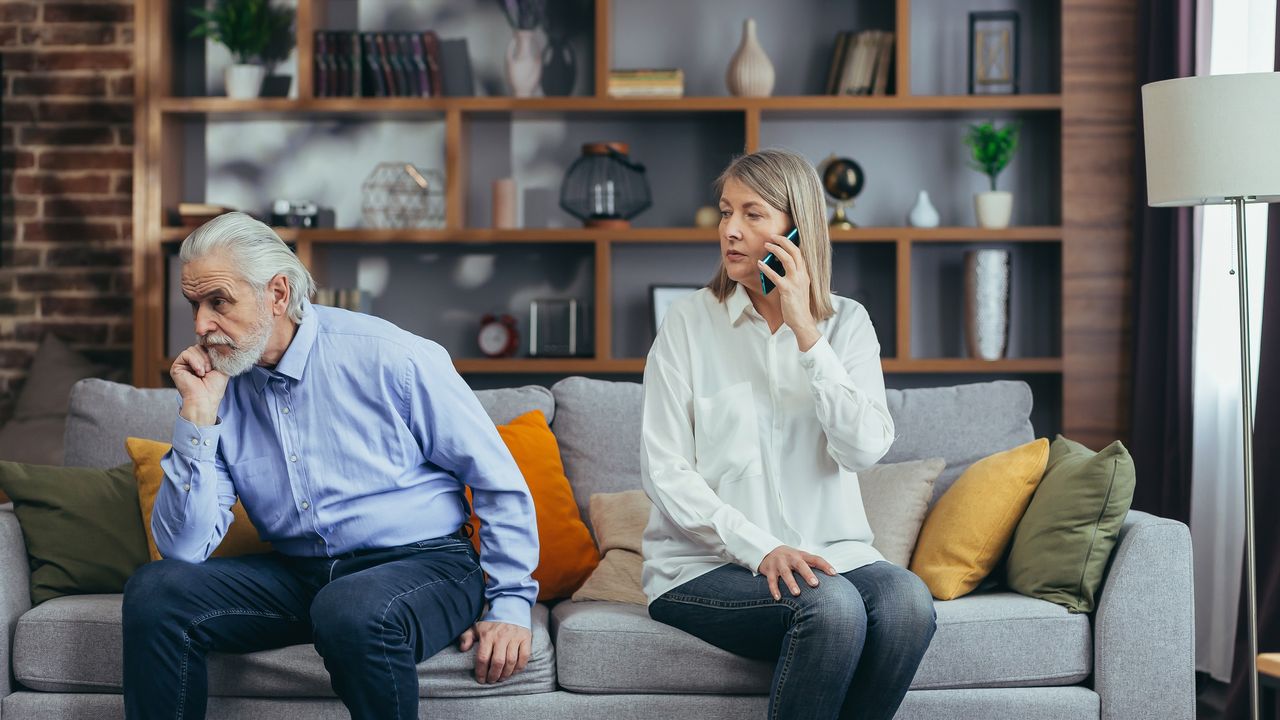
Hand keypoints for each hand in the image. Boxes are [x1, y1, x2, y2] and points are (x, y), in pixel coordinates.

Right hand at [170, 344, 227, 425]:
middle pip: (199, 346)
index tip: (216, 362)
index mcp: (202, 362)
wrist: (205, 399)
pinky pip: (186, 354)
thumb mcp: (222, 367)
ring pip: (193, 349)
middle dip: (207, 357)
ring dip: (202, 361)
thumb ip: (219, 354)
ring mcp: (184, 364)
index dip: (212, 351)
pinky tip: (198, 372)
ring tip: (204, 373)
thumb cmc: (214, 387)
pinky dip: (195, 361)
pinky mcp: (176, 366)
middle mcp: (192, 362)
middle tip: (210, 370)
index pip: (206, 347)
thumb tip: (217, 341)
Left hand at [458, 620, 531, 683]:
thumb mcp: (477, 627)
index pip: (483, 657)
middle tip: (491, 681)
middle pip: (498, 662)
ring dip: (506, 674)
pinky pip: (524, 657)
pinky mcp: (526, 639)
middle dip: (494, 675)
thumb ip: (466, 637)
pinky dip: (519, 667)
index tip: (480, 679)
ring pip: (511, 661)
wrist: (511, 609)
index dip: (481, 672)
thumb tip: (463, 648)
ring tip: (501, 678)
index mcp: (488, 635)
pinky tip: (513, 671)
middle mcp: (502, 636)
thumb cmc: (492, 624)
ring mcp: (515, 637)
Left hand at [757, 235, 820, 349]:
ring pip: (787, 259)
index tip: (781, 237)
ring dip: (775, 250)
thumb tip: (777, 264)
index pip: (800, 253)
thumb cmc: (798, 305)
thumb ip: (792, 275)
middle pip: (794, 251)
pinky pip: (775, 275)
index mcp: (805, 274)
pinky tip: (760, 264)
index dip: (790, 243)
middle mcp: (802, 275)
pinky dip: (766, 268)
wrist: (802, 321)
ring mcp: (795, 282)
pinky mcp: (787, 290)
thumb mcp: (798, 287)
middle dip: (783, 241)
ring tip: (766, 245)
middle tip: (772, 236)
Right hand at [758, 545, 836, 600]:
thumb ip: (813, 566)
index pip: (816, 559)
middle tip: (815, 584)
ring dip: (791, 583)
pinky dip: (774, 589)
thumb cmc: (791, 559)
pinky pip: (771, 580)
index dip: (825, 565)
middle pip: (800, 565)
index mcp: (801, 555)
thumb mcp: (801, 559)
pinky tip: (778, 597)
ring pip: (785, 573)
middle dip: (807, 574)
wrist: (768, 551)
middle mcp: (791, 558)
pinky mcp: (769, 569)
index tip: (834, 573)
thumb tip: (833, 580)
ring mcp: (779, 563)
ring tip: (797, 593)